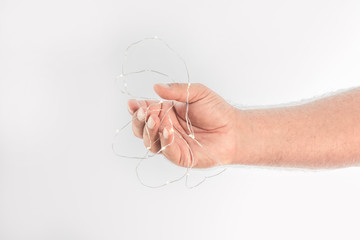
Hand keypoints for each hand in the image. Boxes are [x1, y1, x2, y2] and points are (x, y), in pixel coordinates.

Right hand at [127, 83, 242, 167]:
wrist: (234, 129)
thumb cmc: (216, 110)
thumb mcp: (197, 93)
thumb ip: (176, 90)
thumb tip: (156, 86)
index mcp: (166, 113)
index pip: (145, 112)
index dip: (137, 108)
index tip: (133, 103)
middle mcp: (165, 129)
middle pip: (142, 129)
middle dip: (139, 121)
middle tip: (143, 112)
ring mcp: (172, 144)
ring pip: (150, 142)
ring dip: (148, 131)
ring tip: (154, 119)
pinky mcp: (181, 156)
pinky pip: (167, 151)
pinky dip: (164, 141)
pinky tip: (167, 130)